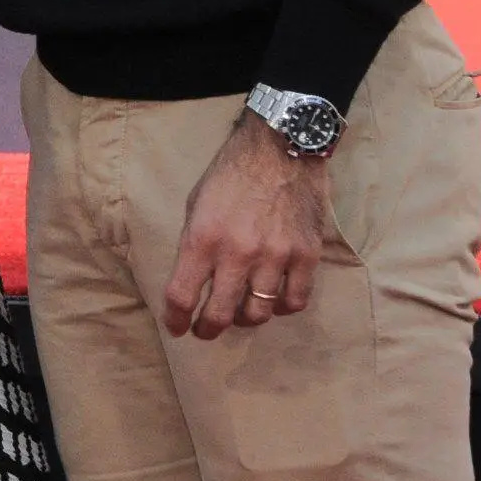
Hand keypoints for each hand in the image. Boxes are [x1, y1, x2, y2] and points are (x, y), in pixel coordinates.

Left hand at [161, 109, 330, 338]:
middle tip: (205, 330)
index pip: (182, 294)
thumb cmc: (230, 174)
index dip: (175, 318)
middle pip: (221, 314)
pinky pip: (295, 301)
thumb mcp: (196, 204)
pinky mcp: (306, 257)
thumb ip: (195, 243)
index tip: (175, 327)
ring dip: (245, 319)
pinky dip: (282, 307)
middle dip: (208, 328)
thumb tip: (195, 279)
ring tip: (240, 314)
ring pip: (259, 313)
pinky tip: (274, 301)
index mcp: (202, 238)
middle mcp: (237, 254)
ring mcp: (275, 257)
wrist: (279, 150)